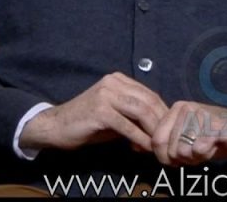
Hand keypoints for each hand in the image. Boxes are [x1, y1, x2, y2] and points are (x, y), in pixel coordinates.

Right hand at [18, 72, 168, 151]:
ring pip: (141, 111)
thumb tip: (158, 129)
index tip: (170, 130)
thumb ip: (135, 116)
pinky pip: (127, 125)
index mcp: (119, 80)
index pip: (149, 94)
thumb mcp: (115, 115)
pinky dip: (139, 138)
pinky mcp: (100, 111)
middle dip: (162, 122)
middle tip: (168, 140)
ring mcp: (106, 95)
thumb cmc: (87, 123)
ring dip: (153, 130)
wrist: (56, 127)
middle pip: (148, 101)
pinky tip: (145, 148)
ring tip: (159, 145)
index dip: (163, 113)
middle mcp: (114, 83)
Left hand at [151, 102, 226, 166]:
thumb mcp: (185, 138)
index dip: (165, 157)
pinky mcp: (215, 126)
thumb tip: (138, 147)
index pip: (155, 141)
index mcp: (175, 109)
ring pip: (182, 151)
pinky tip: (215, 146)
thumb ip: (165, 141)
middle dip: (181, 159)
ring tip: (206, 147)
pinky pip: (199, 150)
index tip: (180, 157)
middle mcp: (186, 108)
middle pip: (167, 149)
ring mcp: (201, 114)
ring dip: (195, 158)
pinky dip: (206, 155)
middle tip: (196, 152)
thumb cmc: (213, 138)